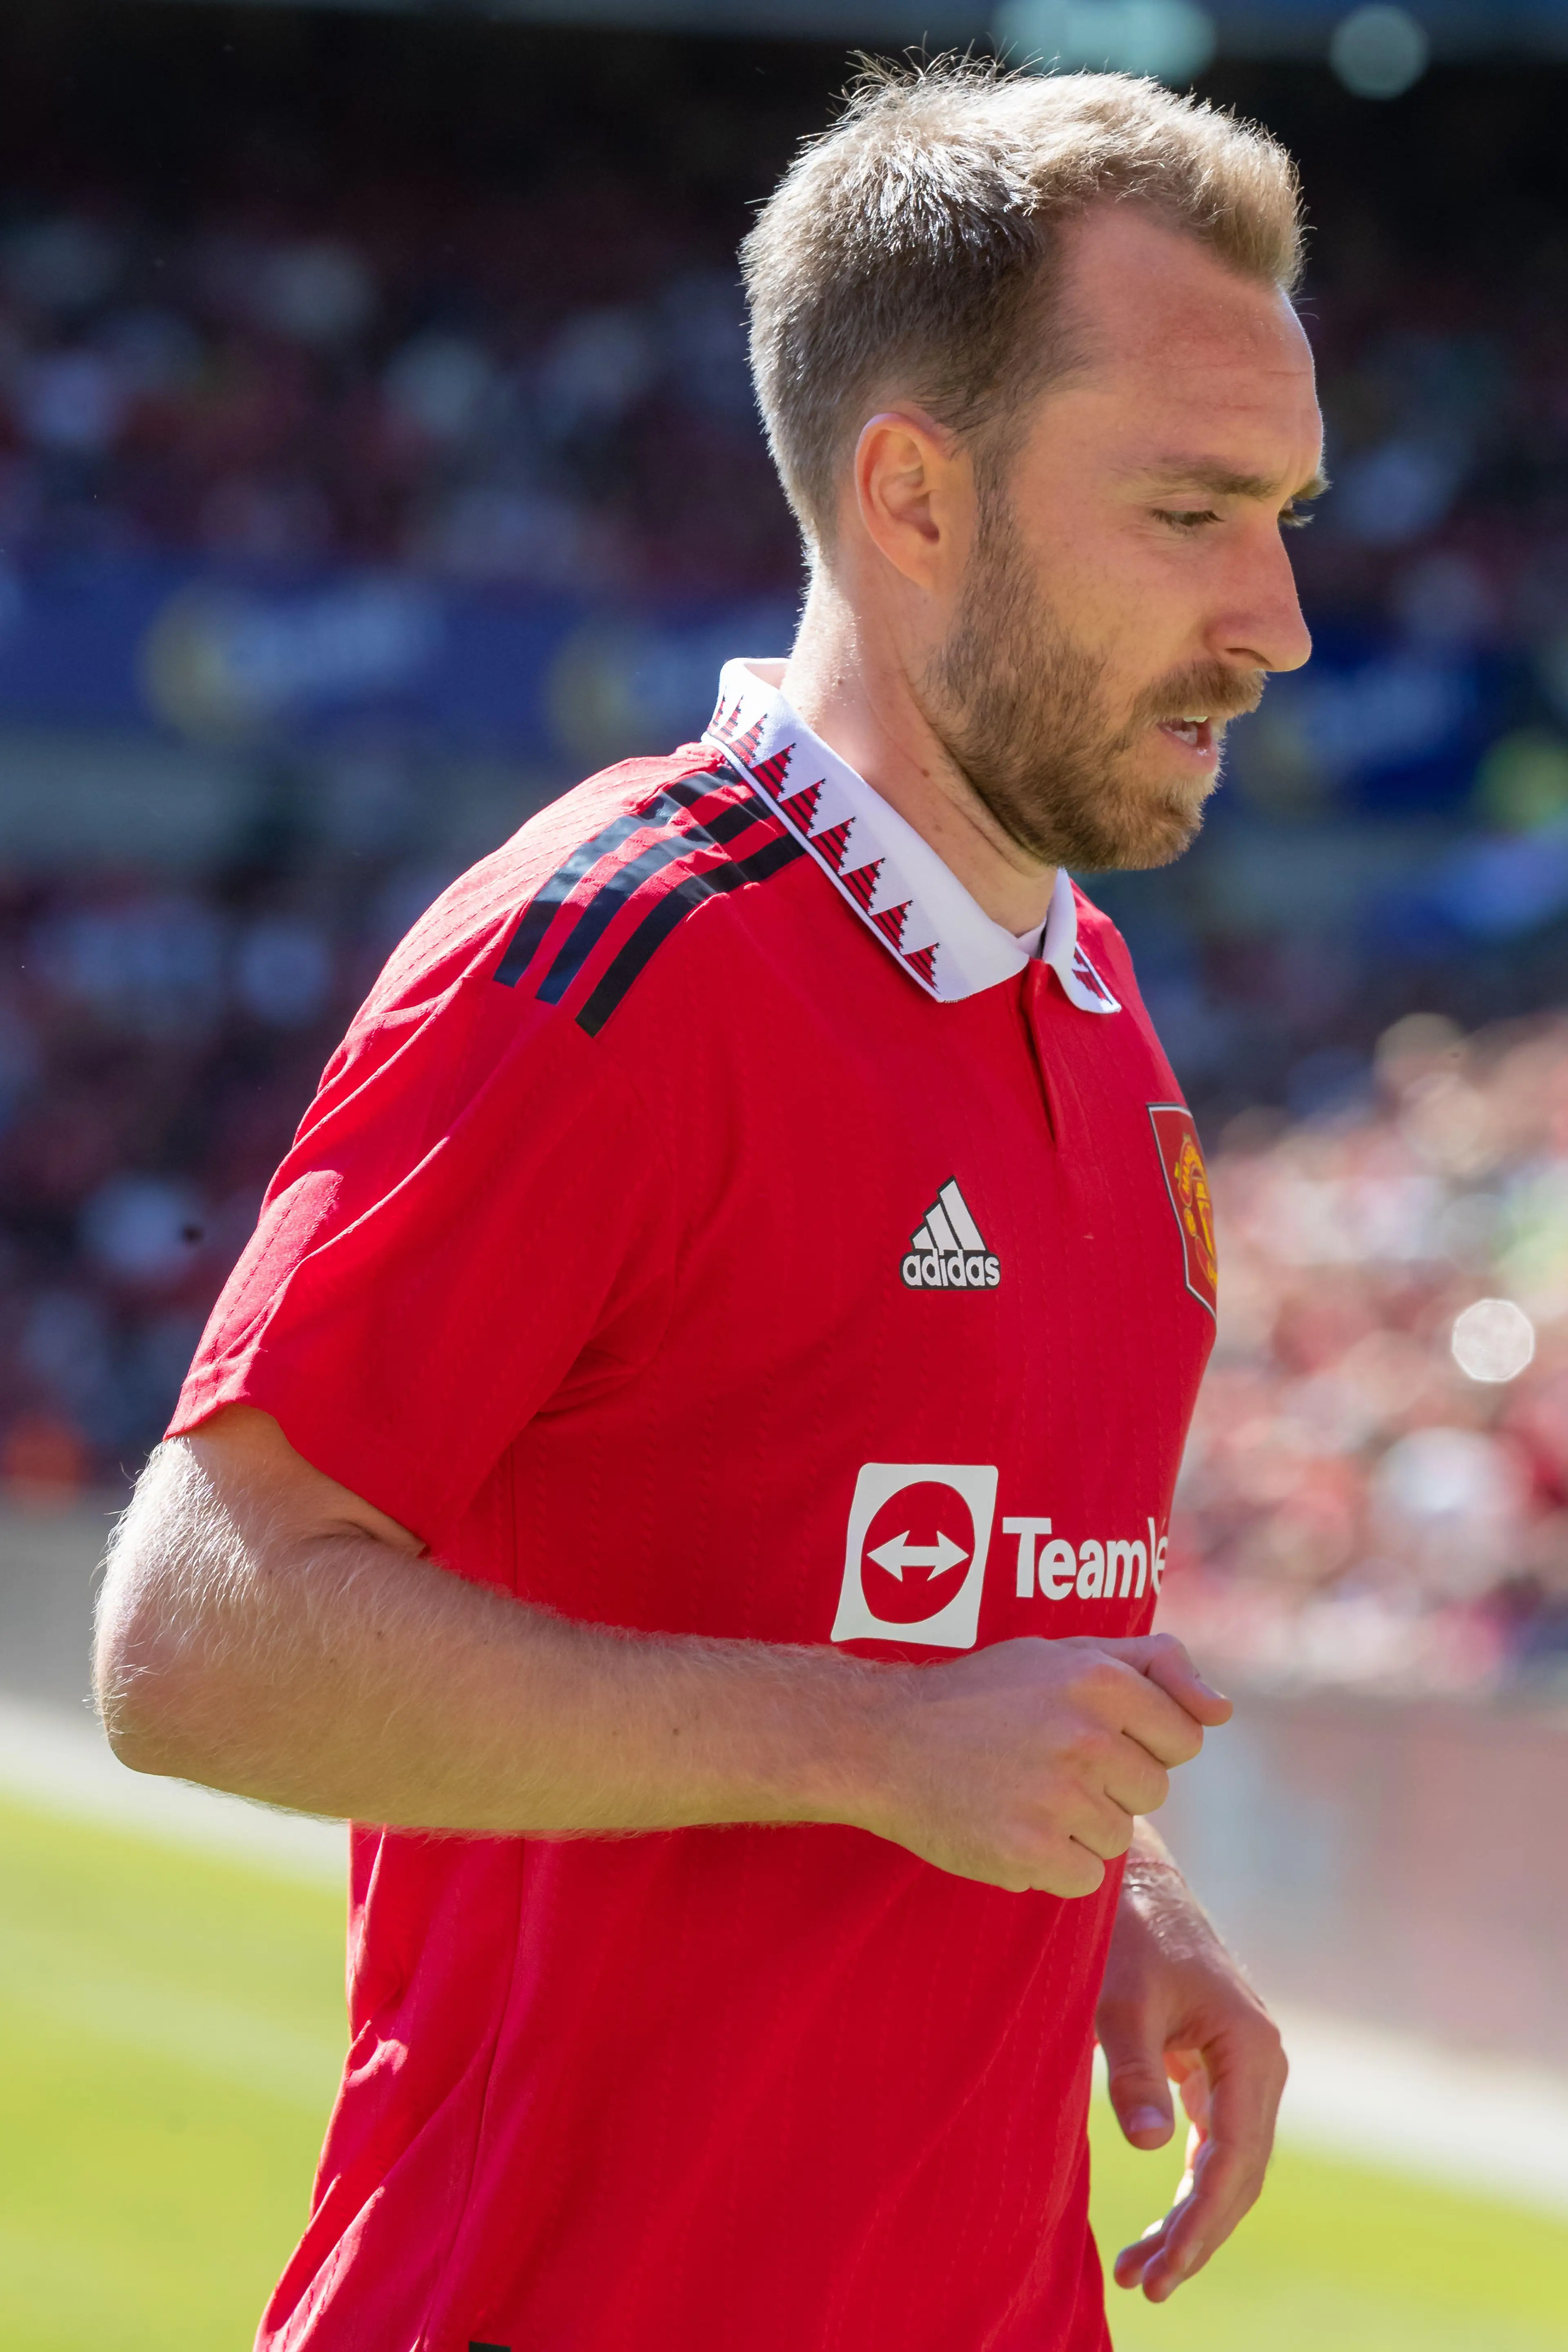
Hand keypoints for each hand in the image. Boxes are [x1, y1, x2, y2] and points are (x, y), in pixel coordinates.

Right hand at [858, 1635, 1230, 1894]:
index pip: (1183, 1737)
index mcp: (1100, 1680)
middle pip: (1152, 1790)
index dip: (1143, 1740)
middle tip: (1048, 1762)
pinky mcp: (1031, 1853)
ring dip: (1080, 1824)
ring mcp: (1058, 1798)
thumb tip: (1224, 1711)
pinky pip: (1084, 1878)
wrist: (883, 1741)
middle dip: (1112, 1782)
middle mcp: (1086, 1736)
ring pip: (1118, 1836)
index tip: (1094, 1734)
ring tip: (1022, 1792)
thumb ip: (1155, 1665)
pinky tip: (1011, 1826)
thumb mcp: (1064, 1653)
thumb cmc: (981, 1694)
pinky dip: (1052, 1863)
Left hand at [1097, 1830, 1286, 2301]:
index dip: (1198, 2224)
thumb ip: (1134, 2070)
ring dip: (1191, 2219)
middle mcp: (1261, 2064)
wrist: (1135, 1884)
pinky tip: (1162, 2224)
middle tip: (1145, 2286)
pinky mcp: (1220, 2068)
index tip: (1161, 2271)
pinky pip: (1215, 2144)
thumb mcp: (1120, 1998)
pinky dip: (1190, 2186)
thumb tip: (1149, 2148)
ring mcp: (1245, 2068)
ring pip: (1229, 2165)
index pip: (1232, 2160)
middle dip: (1195, 2237)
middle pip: (1238, 2175)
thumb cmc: (1127, 1935)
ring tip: (1140, 2271)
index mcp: (1250, 2049)